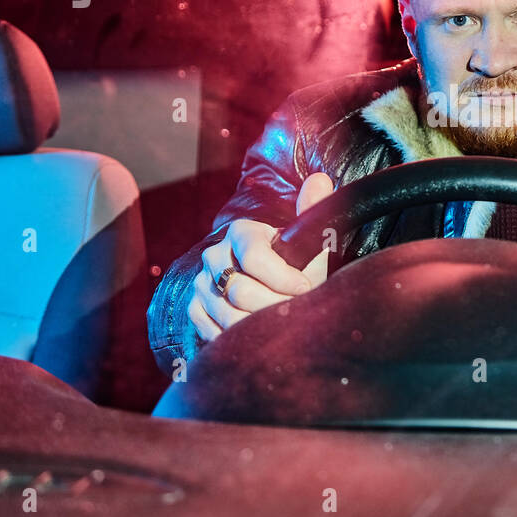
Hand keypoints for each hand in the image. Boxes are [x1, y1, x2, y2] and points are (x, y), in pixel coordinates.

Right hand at [188, 172, 334, 342]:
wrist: (270, 287)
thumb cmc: (295, 265)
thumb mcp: (305, 242)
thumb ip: (312, 211)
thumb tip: (320, 179)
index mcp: (241, 233)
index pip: (253, 256)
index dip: (282, 277)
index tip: (306, 288)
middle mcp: (215, 255)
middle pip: (240, 290)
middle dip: (274, 306)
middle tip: (296, 313)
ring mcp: (202, 283)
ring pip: (228, 314)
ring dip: (260, 325)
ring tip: (283, 326)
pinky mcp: (195, 309)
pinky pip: (214, 330)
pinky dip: (240, 337)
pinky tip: (260, 334)